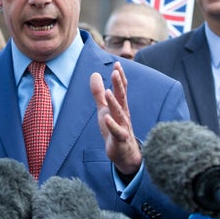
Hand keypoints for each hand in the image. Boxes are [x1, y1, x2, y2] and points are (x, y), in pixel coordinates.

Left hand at [90, 61, 141, 175]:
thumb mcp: (103, 109)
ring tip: (108, 91)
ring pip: (120, 113)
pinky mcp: (120, 139)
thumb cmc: (114, 129)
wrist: (124, 154)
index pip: (121, 90)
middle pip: (122, 97)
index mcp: (120, 107)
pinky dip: (112, 124)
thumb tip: (95, 74)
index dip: (120, 78)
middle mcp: (124, 114)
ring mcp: (123, 126)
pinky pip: (117, 131)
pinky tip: (106, 118)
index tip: (117, 64)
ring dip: (114, 102)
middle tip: (116, 71)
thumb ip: (98, 93)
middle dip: (119, 84)